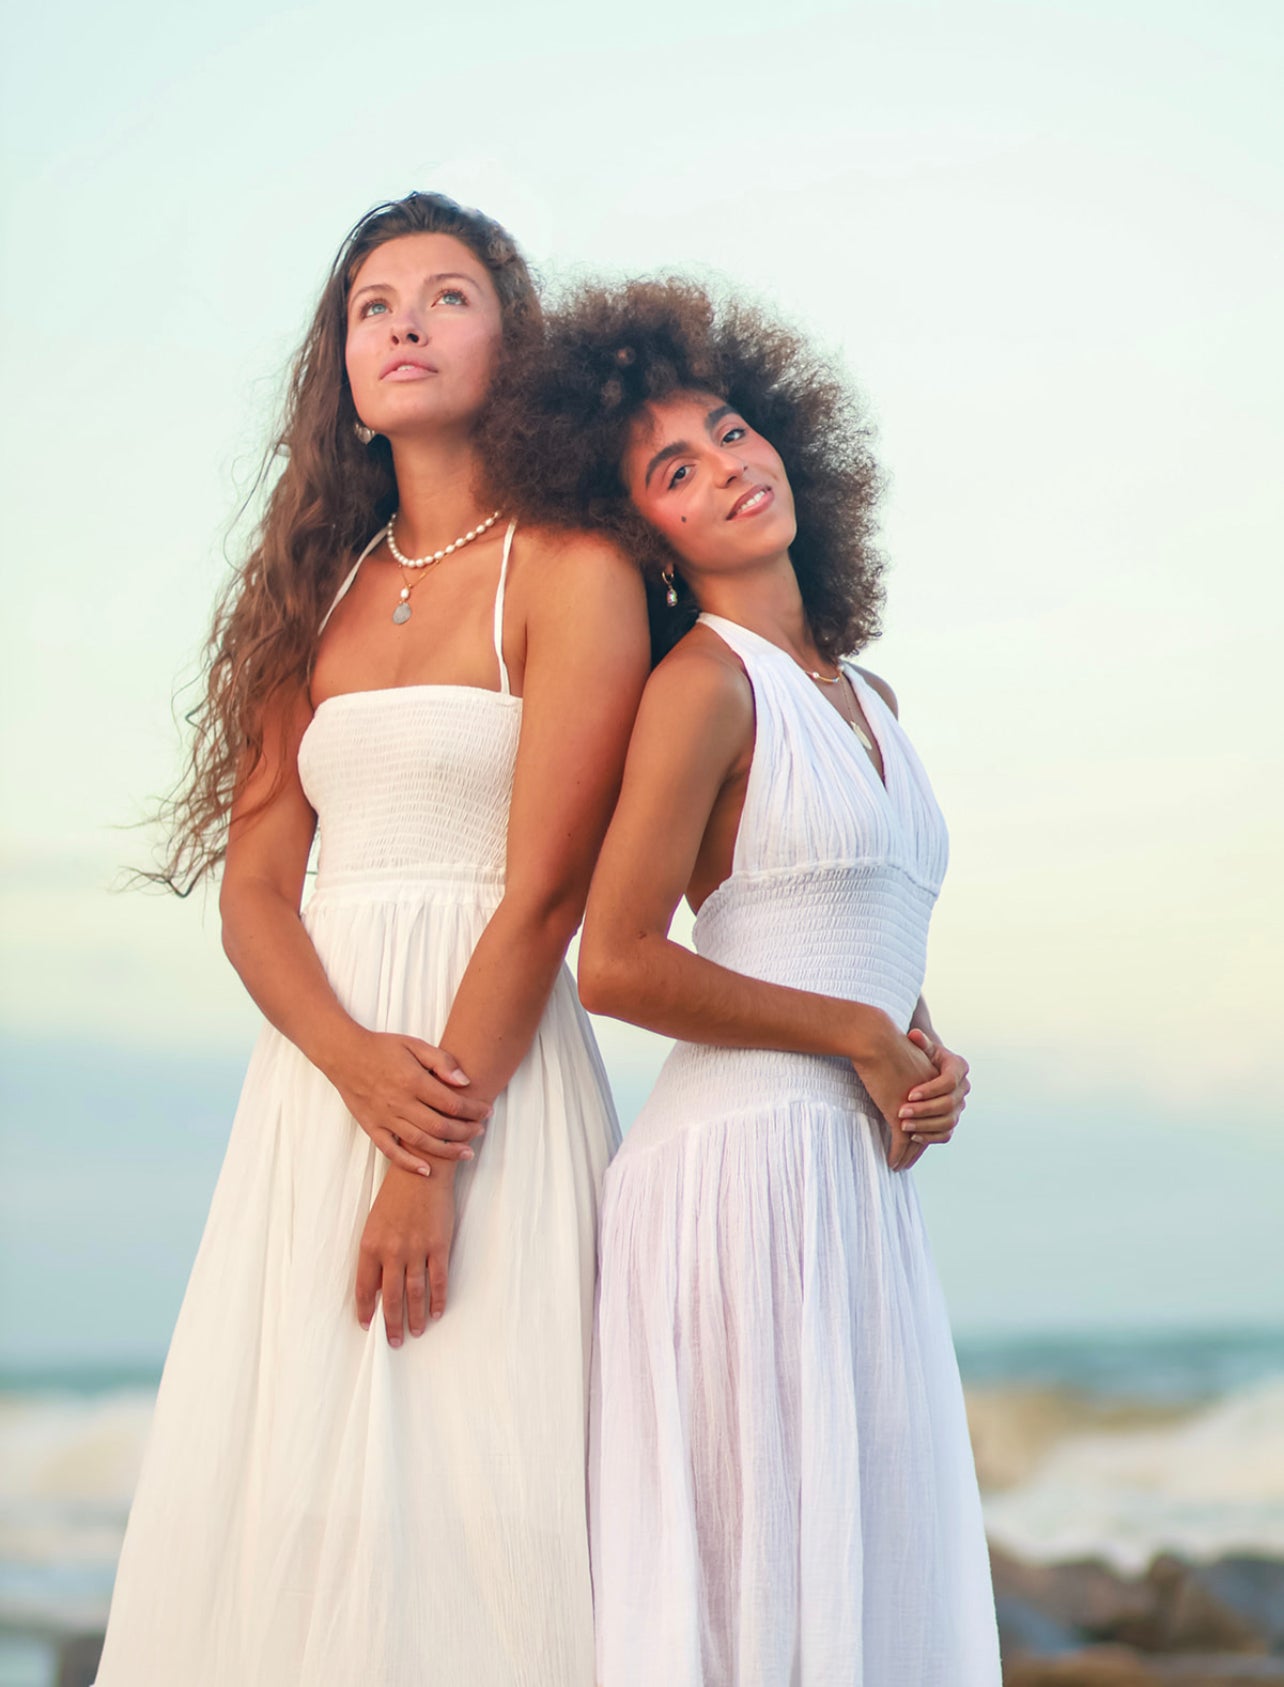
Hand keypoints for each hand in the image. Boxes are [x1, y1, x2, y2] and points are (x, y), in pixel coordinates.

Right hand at [329, 1030, 489, 1175]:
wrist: (344, 1055)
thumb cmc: (382, 1048)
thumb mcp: (415, 1044)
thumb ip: (441, 1061)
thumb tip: (464, 1081)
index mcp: (413, 1081)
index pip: (451, 1103)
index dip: (473, 1110)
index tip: (486, 1111)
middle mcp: (400, 1103)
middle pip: (440, 1127)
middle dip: (465, 1132)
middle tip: (480, 1131)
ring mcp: (385, 1118)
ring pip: (421, 1142)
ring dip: (447, 1150)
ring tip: (466, 1153)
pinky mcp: (373, 1128)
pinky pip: (391, 1151)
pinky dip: (409, 1163)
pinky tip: (427, 1170)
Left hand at [356, 1165, 456, 1343]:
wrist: (422, 1170)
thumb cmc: (395, 1195)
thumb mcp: (375, 1223)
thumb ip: (375, 1255)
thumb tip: (377, 1287)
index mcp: (371, 1246)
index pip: (365, 1288)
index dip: (366, 1310)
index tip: (368, 1324)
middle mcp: (392, 1252)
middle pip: (391, 1298)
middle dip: (392, 1324)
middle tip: (394, 1342)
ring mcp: (417, 1249)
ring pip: (415, 1293)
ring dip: (415, 1317)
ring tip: (416, 1332)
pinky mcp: (438, 1245)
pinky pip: (438, 1279)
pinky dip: (438, 1299)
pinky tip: (437, 1312)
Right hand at [852, 1028, 938, 1171]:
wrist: (877, 1039)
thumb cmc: (890, 1046)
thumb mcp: (913, 1060)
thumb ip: (920, 1076)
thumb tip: (919, 1090)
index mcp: (944, 1080)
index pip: (945, 1114)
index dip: (930, 1131)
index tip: (918, 1142)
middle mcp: (937, 1096)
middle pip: (935, 1129)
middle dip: (920, 1145)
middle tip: (909, 1160)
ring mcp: (920, 1106)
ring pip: (918, 1139)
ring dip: (909, 1154)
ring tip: (900, 1164)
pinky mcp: (901, 1112)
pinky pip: (901, 1141)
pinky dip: (897, 1154)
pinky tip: (892, 1162)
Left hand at [898, 1029, 970, 1164]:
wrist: (925, 1068)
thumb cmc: (920, 1055)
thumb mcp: (922, 1047)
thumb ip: (920, 1042)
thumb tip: (914, 1035)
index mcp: (959, 1067)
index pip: (949, 1082)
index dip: (930, 1090)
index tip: (909, 1094)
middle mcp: (963, 1088)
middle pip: (949, 1104)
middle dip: (924, 1110)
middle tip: (901, 1112)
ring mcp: (959, 1106)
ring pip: (948, 1122)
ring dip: (925, 1126)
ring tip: (904, 1126)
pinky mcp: (951, 1120)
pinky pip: (945, 1134)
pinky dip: (930, 1137)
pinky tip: (912, 1136)